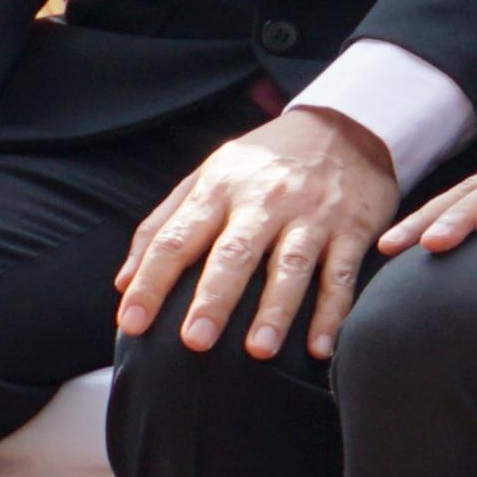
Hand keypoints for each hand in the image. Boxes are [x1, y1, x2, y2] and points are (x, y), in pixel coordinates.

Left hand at [115, 104, 401, 361]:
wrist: (346, 125)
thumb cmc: (265, 161)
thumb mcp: (209, 174)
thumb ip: (164, 223)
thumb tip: (123, 282)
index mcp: (221, 187)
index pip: (176, 239)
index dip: (151, 282)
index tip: (131, 324)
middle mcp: (265, 200)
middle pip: (234, 253)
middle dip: (214, 298)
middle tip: (194, 342)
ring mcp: (312, 215)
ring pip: (291, 265)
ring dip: (276, 309)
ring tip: (259, 351)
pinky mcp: (353, 229)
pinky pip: (342, 275)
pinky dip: (332, 313)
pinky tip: (319, 348)